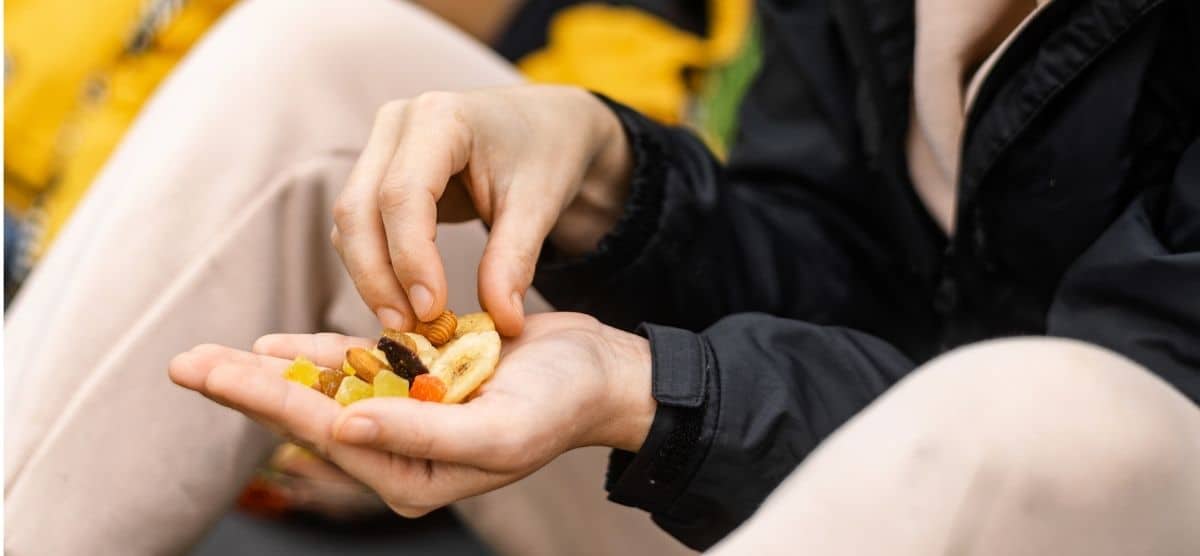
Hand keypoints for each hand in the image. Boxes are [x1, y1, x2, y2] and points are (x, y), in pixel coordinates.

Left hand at [168, 312, 653, 516]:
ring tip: (210, 359)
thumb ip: (421, 433)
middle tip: (185, 366)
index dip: (264, 400)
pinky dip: (318, 354)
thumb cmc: (558, 406)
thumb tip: (340, 427)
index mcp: (414, 475)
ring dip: (270, 371)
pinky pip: (359, 368)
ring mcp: (408, 414)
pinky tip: (276, 345)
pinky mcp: (419, 380)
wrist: (598, 373)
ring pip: (326, 389)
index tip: (211, 373)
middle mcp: (402, 451)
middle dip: (247, 389)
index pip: (326, 432)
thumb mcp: (496, 430)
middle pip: (310, 414)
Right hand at [333, 86, 632, 335]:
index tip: (431, 310)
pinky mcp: (378, 173)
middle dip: (378, 276)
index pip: (403, 194)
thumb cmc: (546, 153)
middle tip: (409, 329)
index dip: (410, 257)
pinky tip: (406, 302)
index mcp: (440, 116)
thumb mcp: (539, 203)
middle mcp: (397, 124)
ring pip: (351, 222)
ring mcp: (381, 146)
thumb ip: (514, 260)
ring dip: (372, 277)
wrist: (547, 125)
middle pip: (359, 208)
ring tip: (410, 324)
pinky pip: (361, 227)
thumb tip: (502, 324)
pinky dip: (376, 267)